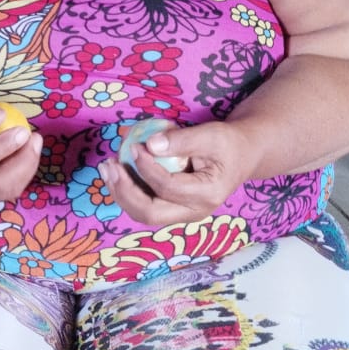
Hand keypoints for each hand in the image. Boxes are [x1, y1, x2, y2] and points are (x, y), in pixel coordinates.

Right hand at [0, 97, 42, 205]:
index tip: (22, 129)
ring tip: (32, 141)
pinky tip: (23, 150)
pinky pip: (8, 187)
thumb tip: (0, 116)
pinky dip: (22, 170)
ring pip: (8, 189)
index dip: (2, 147)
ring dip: (26, 166)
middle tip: (34, 137)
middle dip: (23, 162)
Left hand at [99, 120, 255, 226]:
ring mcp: (182, 214)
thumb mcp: (211, 135)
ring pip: (143, 214)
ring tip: (107, 168)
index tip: (136, 146)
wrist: (241, 156)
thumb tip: (149, 144)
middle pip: (151, 213)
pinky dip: (127, 192)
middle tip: (111, 165)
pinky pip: (145, 206)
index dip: (147, 168)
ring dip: (121, 193)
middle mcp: (194, 212)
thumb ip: (182, 139)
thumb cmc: (228, 143)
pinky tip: (116, 172)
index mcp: (207, 195)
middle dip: (125, 190)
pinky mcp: (173, 209)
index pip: (168, 187)